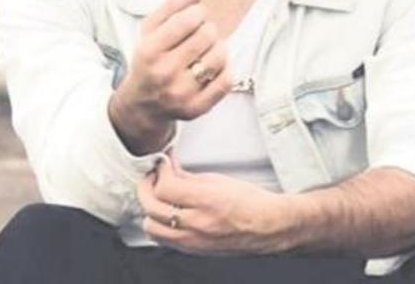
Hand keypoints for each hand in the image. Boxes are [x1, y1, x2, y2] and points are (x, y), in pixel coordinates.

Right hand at [109, 0, 232, 152]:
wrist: (141, 105)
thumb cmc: (148, 61)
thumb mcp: (150, 30)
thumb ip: (172, 6)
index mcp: (149, 50)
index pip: (187, 20)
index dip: (198, 12)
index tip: (197, 15)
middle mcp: (164, 73)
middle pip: (207, 36)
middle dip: (208, 29)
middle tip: (202, 34)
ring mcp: (181, 93)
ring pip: (219, 57)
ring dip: (219, 47)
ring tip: (208, 49)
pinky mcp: (196, 108)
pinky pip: (226, 81)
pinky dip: (225, 69)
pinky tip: (215, 67)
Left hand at [137, 156, 294, 254]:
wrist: (268, 226)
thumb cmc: (251, 202)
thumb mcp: (219, 180)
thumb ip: (189, 176)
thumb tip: (170, 169)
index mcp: (207, 200)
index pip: (166, 187)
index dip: (159, 172)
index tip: (162, 165)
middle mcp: (198, 223)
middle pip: (152, 208)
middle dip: (146, 188)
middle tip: (153, 177)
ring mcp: (193, 240)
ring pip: (151, 228)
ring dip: (149, 210)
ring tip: (157, 197)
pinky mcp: (192, 250)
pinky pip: (163, 239)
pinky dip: (159, 225)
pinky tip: (167, 213)